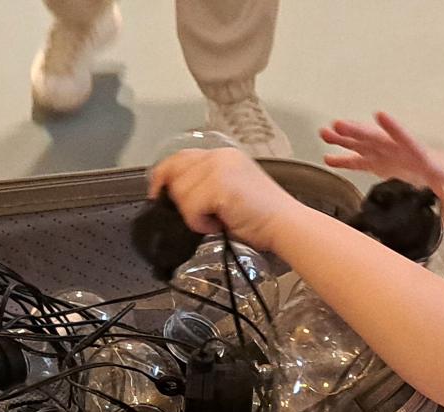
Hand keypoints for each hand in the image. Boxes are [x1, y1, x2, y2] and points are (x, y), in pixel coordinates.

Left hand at [146, 148, 308, 249]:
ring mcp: (219, 169)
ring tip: (217, 220)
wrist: (287, 225)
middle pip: (174, 174)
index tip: (156, 194)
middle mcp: (219, 156)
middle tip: (200, 215)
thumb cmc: (263, 217)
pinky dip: (199, 222)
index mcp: (223, 155)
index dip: (162, 175)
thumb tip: (174, 196)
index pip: (180, 157)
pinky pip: (190, 208)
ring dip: (193, 214)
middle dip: (180, 200)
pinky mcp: (219, 186)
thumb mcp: (230, 191)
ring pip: (180, 193)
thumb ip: (206, 185)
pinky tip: (218, 224)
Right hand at [320, 113, 443, 224]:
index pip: (408, 142)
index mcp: (424, 158)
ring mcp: (395, 157)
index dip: (395, 130)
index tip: (380, 116)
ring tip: (325, 133)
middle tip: (338, 126)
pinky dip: (348, 159)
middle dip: (358, 133)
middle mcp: (406, 153)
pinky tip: (330, 158)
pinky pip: (365, 161)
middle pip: (379, 141)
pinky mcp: (389, 165)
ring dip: (347, 140)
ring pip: (368, 146)